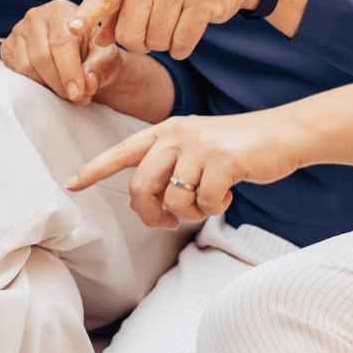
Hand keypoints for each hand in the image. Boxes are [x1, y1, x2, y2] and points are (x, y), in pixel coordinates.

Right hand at [1, 0, 124, 103]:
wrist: (79, 52)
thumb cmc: (93, 51)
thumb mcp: (105, 57)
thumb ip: (98, 68)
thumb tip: (88, 84)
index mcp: (61, 10)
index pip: (62, 42)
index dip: (69, 71)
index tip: (78, 93)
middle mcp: (36, 16)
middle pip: (42, 57)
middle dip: (59, 84)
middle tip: (75, 97)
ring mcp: (18, 30)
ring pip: (26, 67)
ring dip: (46, 86)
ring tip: (65, 91)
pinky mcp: (7, 46)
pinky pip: (14, 71)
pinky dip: (31, 83)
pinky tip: (48, 84)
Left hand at [65, 110, 300, 228]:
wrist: (282, 134)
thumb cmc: (236, 149)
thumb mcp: (196, 152)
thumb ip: (166, 170)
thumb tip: (136, 204)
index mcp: (166, 130)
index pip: (121, 151)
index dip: (94, 169)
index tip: (70, 183)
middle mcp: (177, 133)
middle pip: (140, 186)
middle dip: (150, 214)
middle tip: (168, 223)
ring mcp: (199, 146)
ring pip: (173, 200)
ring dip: (190, 213)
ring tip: (208, 200)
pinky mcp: (222, 160)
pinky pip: (204, 203)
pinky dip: (215, 208)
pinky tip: (227, 195)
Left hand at [67, 0, 262, 59]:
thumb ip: (118, 10)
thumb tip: (99, 39)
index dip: (87, 15)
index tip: (72, 29)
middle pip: (129, 35)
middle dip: (141, 43)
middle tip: (156, 27)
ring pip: (156, 43)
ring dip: (165, 44)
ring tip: (175, 22)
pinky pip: (180, 46)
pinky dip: (183, 48)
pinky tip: (189, 29)